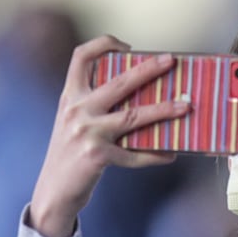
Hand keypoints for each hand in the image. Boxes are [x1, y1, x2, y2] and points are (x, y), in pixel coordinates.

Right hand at [28, 37, 189, 236]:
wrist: (52, 192)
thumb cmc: (70, 154)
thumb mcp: (73, 123)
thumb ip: (94, 106)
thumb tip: (142, 95)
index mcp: (70, 97)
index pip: (81, 57)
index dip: (103, 44)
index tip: (127, 46)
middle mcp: (76, 110)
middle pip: (118, 82)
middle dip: (148, 69)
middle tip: (170, 61)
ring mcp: (86, 133)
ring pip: (133, 116)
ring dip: (163, 110)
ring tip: (185, 107)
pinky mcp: (97, 156)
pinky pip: (135, 154)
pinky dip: (155, 155)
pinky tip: (170, 154)